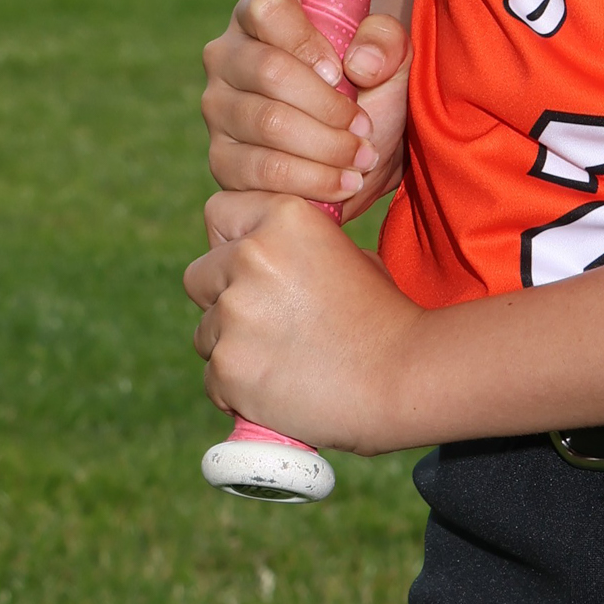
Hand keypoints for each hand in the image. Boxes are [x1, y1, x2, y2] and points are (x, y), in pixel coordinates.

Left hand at [184, 188, 422, 453]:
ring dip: (232, 347)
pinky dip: (237, 390)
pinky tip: (279, 390)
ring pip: (205, 332)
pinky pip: (213, 378)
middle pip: (199, 276)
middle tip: (266, 324)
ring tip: (284, 362)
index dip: (231, 243)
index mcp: (285, 217)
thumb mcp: (347, 254)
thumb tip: (258, 254)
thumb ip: (294, 248)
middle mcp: (251, 255)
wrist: (404, 377)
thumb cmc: (383, 316)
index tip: (250, 268)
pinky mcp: (228, 366)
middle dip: (221, 298)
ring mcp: (235, 312)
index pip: (219, 214)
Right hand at [201, 0, 405, 218]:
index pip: (268, 10)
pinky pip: (260, 169)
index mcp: (260, 15)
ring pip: (267, 123)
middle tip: (365, 128)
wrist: (361, 151)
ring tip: (362, 157)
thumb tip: (358, 64)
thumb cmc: (369, 90)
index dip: (307, 42)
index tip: (342, 74)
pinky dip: (310, 179)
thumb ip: (385, 39)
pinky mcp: (221, 158)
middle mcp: (227, 56)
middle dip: (328, 106)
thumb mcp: (391, 57)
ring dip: (326, 146)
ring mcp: (218, 108)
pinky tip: (342, 183)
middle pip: (270, 71)